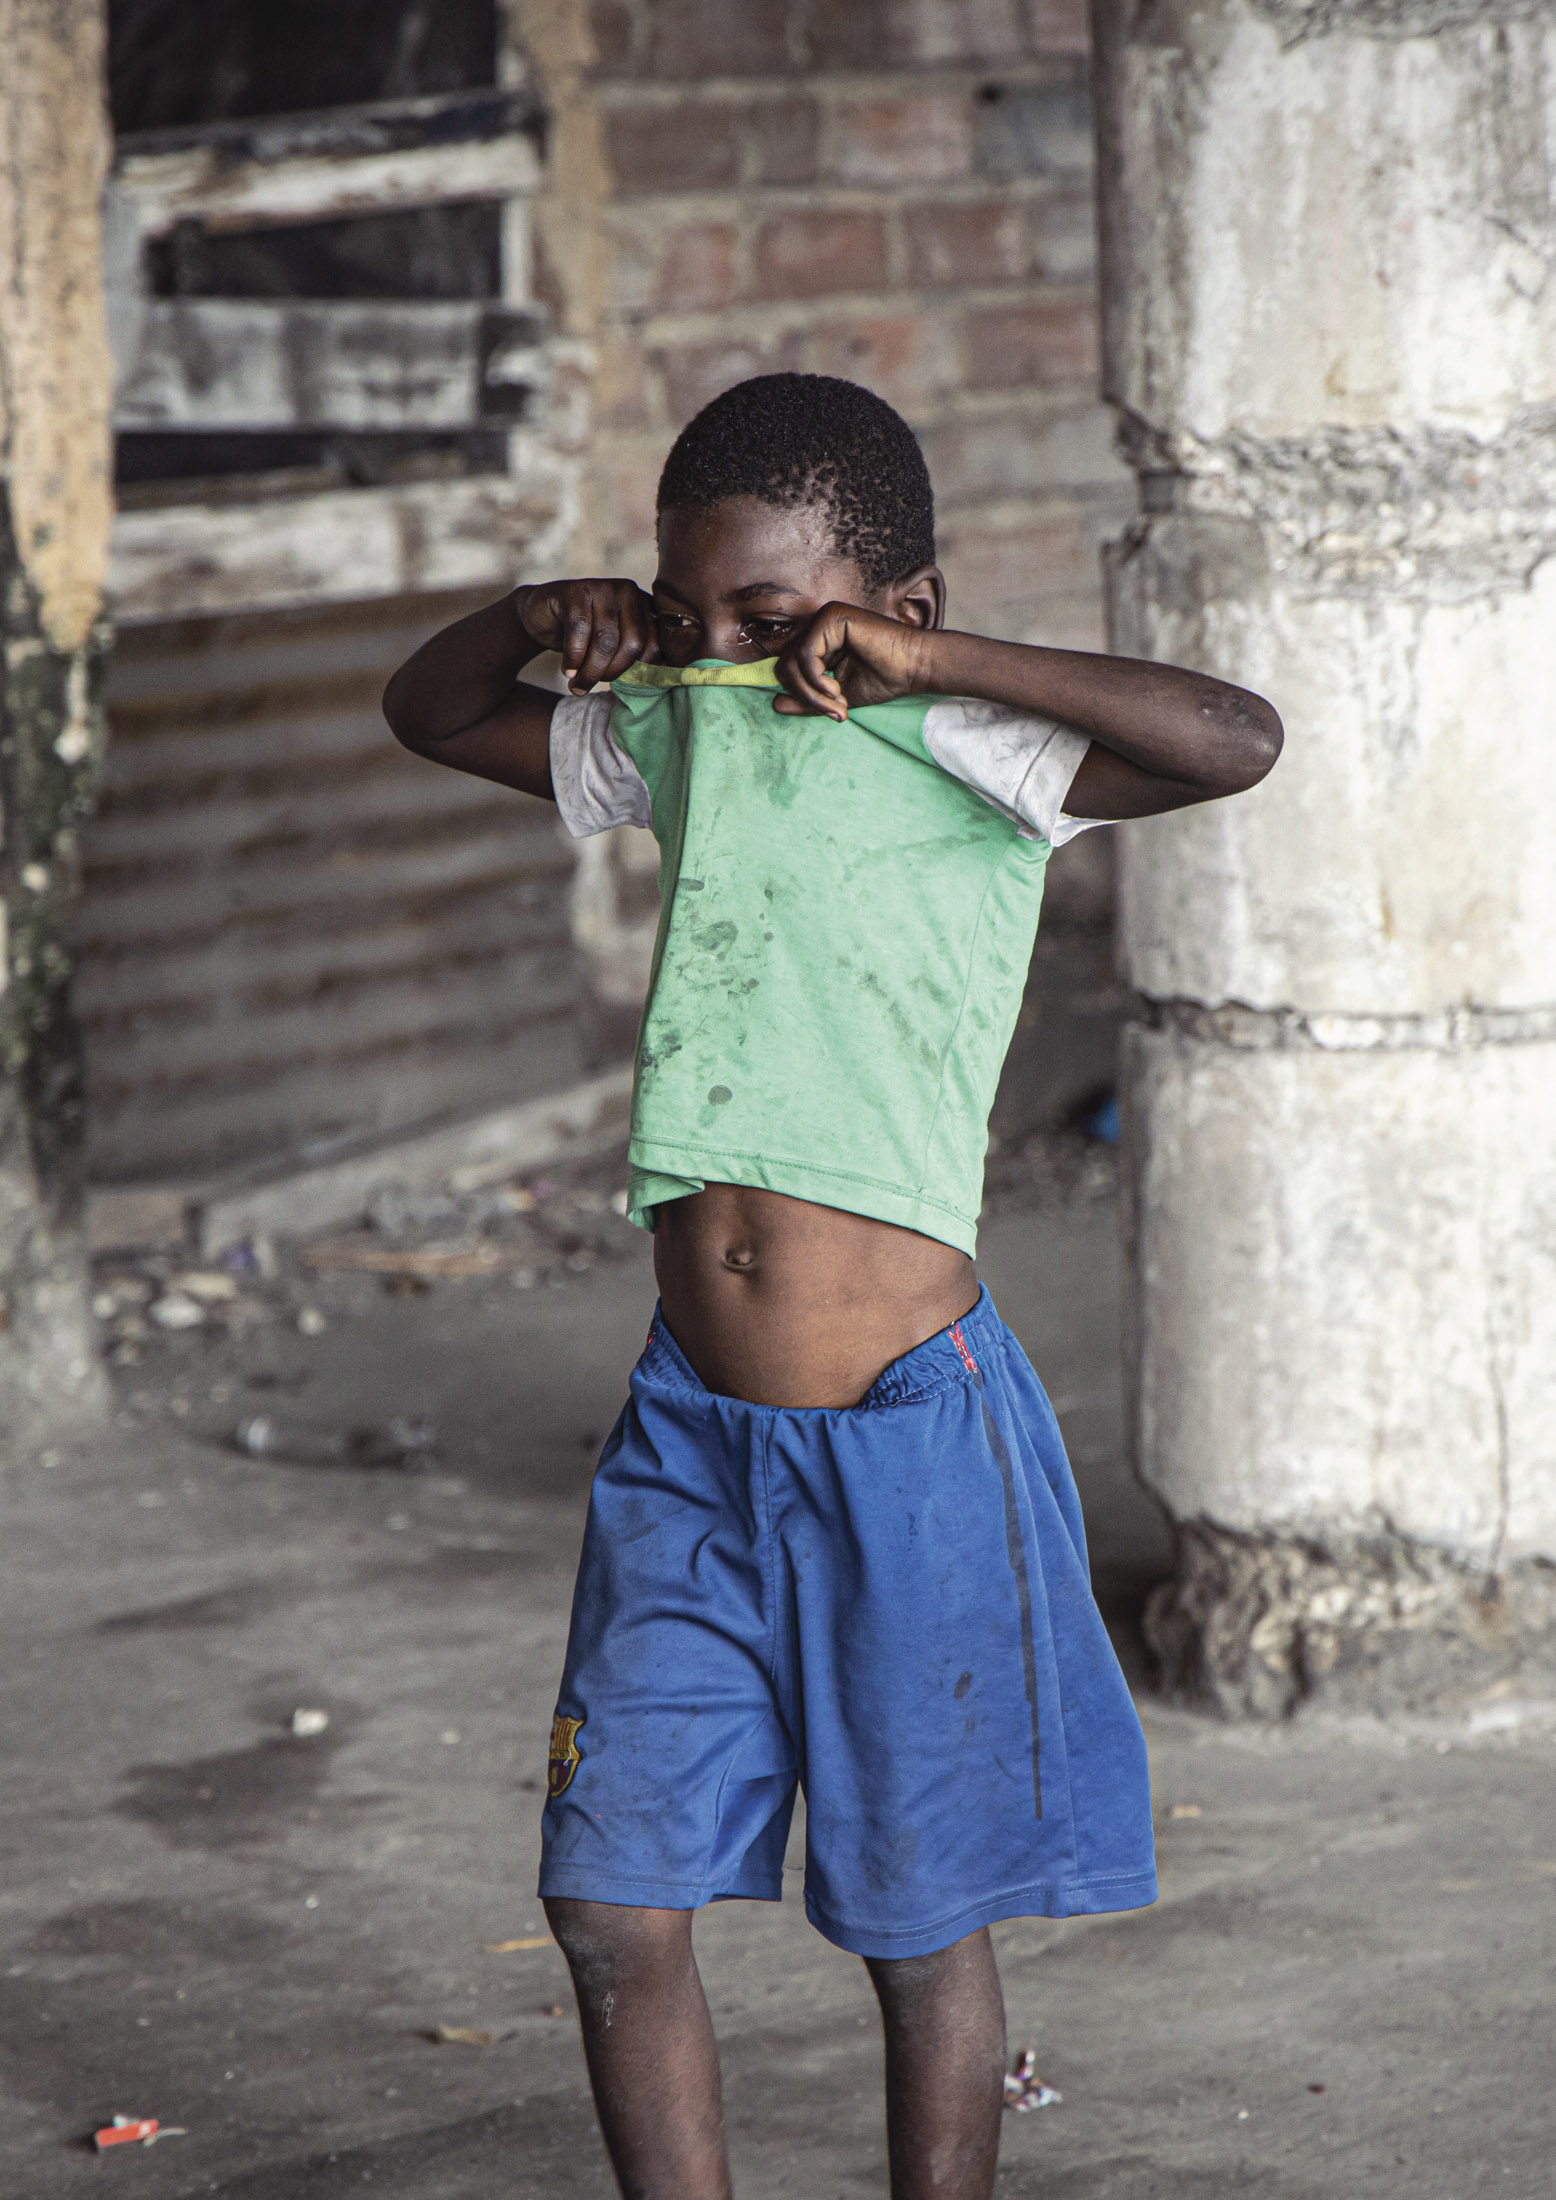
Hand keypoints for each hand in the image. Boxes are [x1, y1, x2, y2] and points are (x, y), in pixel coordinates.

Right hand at [516, 578, 658, 692]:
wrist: (543, 617)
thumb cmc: (585, 638)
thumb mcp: (616, 648)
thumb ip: (636, 660)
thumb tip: (653, 686)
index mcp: (646, 607)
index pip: (655, 646)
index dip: (639, 674)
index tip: (622, 688)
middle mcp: (629, 592)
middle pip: (633, 644)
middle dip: (614, 673)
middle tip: (595, 684)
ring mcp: (603, 587)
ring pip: (606, 641)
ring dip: (591, 671)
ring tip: (578, 685)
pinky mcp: (576, 590)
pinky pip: (580, 632)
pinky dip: (573, 658)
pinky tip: (568, 670)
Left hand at [771, 603, 933, 720]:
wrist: (913, 667)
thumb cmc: (883, 679)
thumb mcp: (837, 696)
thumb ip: (808, 700)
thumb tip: (775, 705)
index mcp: (819, 640)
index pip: (788, 668)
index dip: (800, 695)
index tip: (828, 712)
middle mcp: (818, 625)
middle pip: (784, 666)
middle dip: (804, 696)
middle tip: (832, 711)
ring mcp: (823, 618)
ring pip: (790, 663)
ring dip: (811, 692)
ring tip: (836, 704)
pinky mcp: (830, 617)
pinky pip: (805, 655)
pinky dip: (816, 680)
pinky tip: (836, 689)